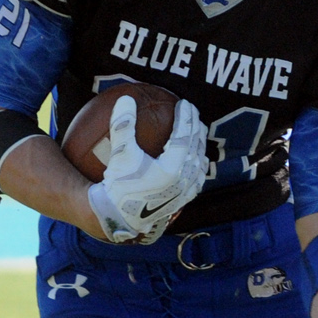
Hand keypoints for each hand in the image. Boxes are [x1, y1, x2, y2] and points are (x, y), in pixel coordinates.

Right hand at [86, 97, 209, 243]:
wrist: (119, 218)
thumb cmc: (117, 185)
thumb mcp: (120, 154)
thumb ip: (123, 126)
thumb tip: (125, 99)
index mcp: (171, 168)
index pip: (185, 136)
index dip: (186, 117)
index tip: (185, 103)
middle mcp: (183, 180)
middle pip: (196, 147)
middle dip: (196, 127)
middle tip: (193, 113)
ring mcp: (184, 192)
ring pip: (200, 163)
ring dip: (200, 146)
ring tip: (197, 133)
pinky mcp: (182, 201)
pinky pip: (197, 180)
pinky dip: (198, 166)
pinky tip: (195, 161)